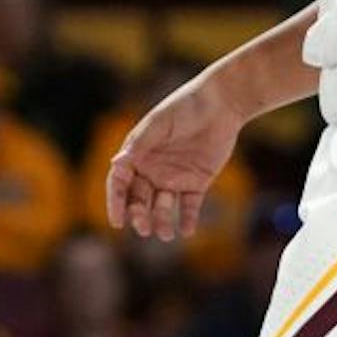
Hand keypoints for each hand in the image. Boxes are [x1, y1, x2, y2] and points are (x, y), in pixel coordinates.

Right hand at [106, 75, 243, 241]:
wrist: (221, 103)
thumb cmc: (185, 107)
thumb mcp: (160, 124)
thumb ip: (140, 145)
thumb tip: (116, 164)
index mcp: (138, 154)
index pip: (120, 182)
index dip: (116, 202)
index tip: (116, 221)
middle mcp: (152, 169)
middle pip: (139, 199)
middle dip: (139, 216)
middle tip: (144, 227)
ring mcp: (174, 177)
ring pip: (162, 207)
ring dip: (161, 221)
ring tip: (167, 234)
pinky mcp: (197, 182)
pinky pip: (189, 206)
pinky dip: (186, 220)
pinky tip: (186, 230)